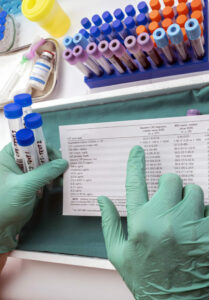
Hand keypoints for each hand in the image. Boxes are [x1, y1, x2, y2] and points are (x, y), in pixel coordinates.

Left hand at [0, 143, 67, 253]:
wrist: (0, 227)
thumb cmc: (5, 203)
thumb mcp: (25, 186)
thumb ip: (45, 172)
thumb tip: (64, 163)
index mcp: (9, 157)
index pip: (28, 142)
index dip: (42, 145)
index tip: (57, 155)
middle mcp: (16, 162)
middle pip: (38, 153)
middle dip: (52, 160)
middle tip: (64, 167)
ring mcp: (24, 174)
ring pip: (43, 165)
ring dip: (54, 170)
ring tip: (63, 178)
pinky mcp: (31, 184)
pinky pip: (44, 176)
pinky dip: (53, 178)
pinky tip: (59, 183)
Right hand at [98, 146, 208, 298]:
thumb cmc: (144, 278)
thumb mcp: (118, 253)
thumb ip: (109, 222)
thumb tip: (101, 198)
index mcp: (140, 223)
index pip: (135, 183)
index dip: (135, 163)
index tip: (138, 150)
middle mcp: (166, 221)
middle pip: (172, 180)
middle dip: (169, 186)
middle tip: (167, 199)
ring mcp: (191, 228)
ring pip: (195, 191)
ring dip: (188, 199)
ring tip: (183, 216)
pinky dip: (203, 214)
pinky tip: (196, 227)